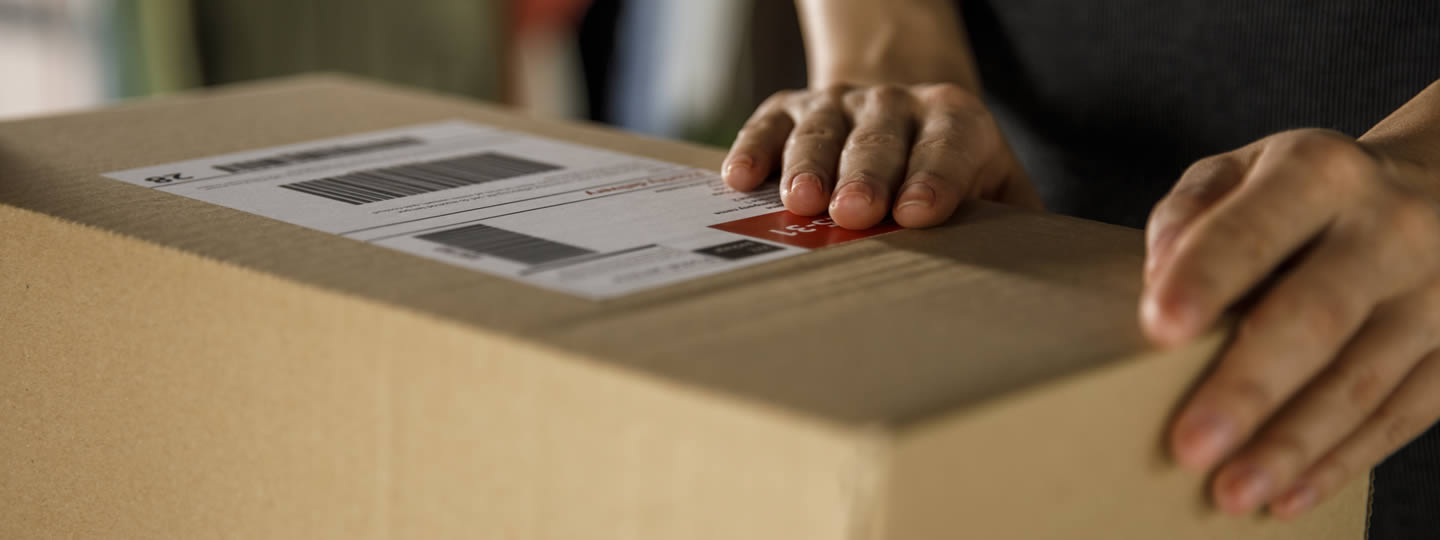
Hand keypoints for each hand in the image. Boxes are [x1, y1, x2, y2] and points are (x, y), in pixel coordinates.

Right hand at [721, 84, 1040, 229]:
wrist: (900, 115)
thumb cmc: (949, 174)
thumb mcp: (996, 190)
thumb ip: (1015, 225)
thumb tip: (1033, 279)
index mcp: (954, 119)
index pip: (947, 144)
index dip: (934, 178)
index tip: (918, 214)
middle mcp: (895, 102)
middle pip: (879, 137)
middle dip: (866, 174)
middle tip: (855, 212)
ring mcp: (838, 102)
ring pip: (822, 128)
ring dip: (810, 164)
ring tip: (800, 202)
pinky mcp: (788, 107)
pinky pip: (768, 124)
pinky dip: (754, 148)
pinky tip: (742, 179)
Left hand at [1143, 129, 1439, 517]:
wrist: (1437, 189)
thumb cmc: (1304, 194)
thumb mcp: (1243, 171)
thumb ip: (1192, 209)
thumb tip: (1159, 275)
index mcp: (1321, 173)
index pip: (1256, 227)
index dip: (1207, 275)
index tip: (1159, 328)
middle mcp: (1390, 230)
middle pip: (1317, 314)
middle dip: (1250, 384)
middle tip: (1190, 443)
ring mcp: (1436, 294)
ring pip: (1364, 380)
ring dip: (1294, 443)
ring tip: (1232, 491)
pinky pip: (1403, 416)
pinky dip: (1342, 461)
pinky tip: (1289, 495)